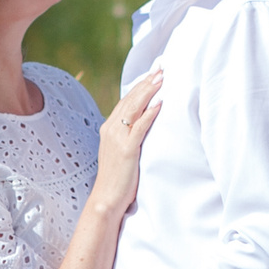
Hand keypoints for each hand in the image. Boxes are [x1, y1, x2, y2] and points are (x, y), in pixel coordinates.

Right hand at [91, 70, 164, 214]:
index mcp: (109, 128)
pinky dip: (149, 114)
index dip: (140, 86)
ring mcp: (118, 139)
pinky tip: (159, 104)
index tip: (153, 74)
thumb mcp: (120, 151)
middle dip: (146, 83)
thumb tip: (142, 126)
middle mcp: (111, 130)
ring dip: (149, 92)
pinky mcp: (127, 150)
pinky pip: (139, 128)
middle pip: (130, 100)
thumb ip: (128, 136)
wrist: (106, 198)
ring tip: (161, 79)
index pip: (126, 101)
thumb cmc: (117, 178)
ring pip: (134, 109)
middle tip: (161, 69)